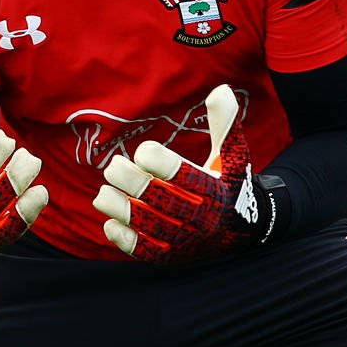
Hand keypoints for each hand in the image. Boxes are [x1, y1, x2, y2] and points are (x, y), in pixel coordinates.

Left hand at [92, 84, 276, 262]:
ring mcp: (186, 240)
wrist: (242, 229)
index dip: (156, 160)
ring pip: (147, 226)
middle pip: (160, 200)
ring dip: (120, 208)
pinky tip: (110, 221)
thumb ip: (224, 124)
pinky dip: (123, 237)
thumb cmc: (229, 183)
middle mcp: (202, 218)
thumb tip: (221, 89)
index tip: (143, 150)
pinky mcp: (172, 256)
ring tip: (104, 192)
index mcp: (216, 190)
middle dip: (130, 181)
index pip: (181, 175)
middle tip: (113, 167)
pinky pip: (143, 251)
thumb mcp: (230, 155)